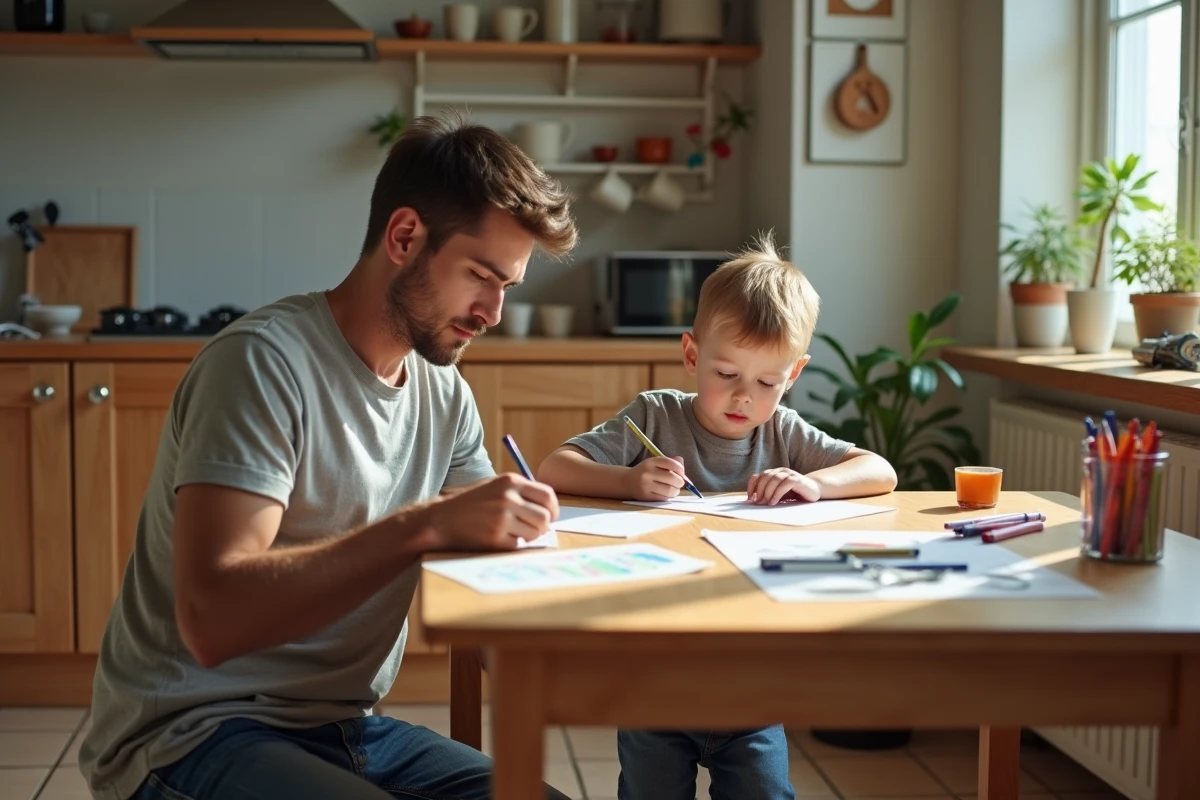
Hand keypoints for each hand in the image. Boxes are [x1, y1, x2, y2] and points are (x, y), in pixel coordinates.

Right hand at [426, 474, 558, 550]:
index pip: (548, 495)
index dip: (554, 509)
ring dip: (530, 536)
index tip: (551, 516)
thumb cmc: (470, 503)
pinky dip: (514, 544)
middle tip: (536, 529)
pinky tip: (501, 538)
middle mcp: (508, 498)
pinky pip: (518, 544)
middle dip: (544, 526)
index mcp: (510, 481)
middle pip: (545, 517)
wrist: (441, 519)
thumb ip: (520, 491)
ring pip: (535, 533)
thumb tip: (548, 507)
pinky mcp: (495, 538)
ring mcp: (501, 519)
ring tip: (517, 533)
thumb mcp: (494, 485)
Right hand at [625, 456, 686, 500]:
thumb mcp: (656, 463)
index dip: (680, 469)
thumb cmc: (646, 472)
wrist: (627, 482)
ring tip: (674, 489)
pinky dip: (668, 496)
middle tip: (679, 483)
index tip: (681, 473)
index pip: (672, 463)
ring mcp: (646, 485)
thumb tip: (681, 462)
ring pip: (669, 490)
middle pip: (672, 478)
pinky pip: (663, 498)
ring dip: (676, 491)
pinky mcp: (646, 496)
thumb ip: (670, 462)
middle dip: (680, 482)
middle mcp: (647, 472)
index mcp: (651, 462)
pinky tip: (666, 494)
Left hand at [748, 468, 819, 504]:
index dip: (751, 486)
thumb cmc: (795, 493)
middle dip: (759, 490)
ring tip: (766, 503)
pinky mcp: (797, 480)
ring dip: (767, 492)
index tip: (749, 498)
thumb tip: (753, 501)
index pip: (758, 476)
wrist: (814, 490)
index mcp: (774, 473)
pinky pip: (784, 484)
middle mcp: (781, 471)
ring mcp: (789, 474)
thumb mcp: (778, 493)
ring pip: (774, 479)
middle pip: (765, 477)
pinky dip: (777, 493)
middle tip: (758, 502)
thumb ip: (768, 493)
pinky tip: (774, 502)